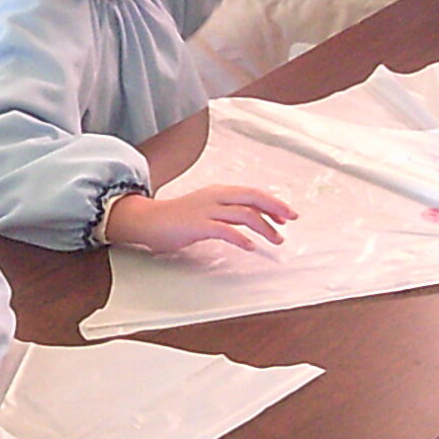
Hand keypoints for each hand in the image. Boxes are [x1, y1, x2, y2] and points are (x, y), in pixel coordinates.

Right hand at [106, 185, 296, 255]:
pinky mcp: (198, 225)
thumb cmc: (176, 219)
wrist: (147, 221)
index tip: (286, 214)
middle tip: (291, 219)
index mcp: (218, 192)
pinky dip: (241, 238)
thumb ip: (225, 213)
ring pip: (243, 214)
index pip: (251, 193)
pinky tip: (251, 246)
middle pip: (252, 197)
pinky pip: (225, 230)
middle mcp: (215, 197)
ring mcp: (206, 210)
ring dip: (264, 227)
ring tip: (276, 239)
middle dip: (275, 207)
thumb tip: (249, 222)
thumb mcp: (205, 210)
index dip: (272, 202)